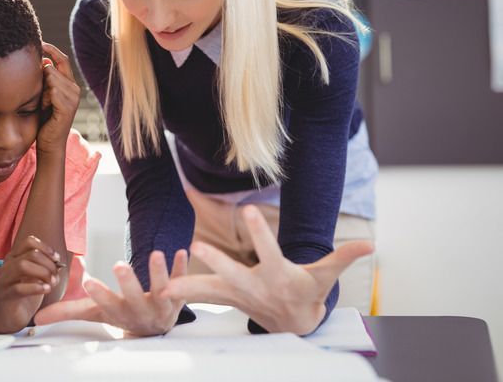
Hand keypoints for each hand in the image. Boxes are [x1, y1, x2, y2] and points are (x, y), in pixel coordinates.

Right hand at [0, 235, 62, 330]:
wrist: (11, 315)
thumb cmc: (26, 293)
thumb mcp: (37, 276)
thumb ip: (46, 267)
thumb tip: (60, 264)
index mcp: (15, 257)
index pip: (29, 241)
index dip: (46, 248)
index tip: (57, 259)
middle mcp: (7, 265)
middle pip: (31, 254)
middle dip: (49, 264)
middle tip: (56, 277)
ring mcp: (4, 280)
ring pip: (23, 266)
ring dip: (43, 273)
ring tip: (52, 283)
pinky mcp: (5, 296)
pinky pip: (19, 288)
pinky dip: (36, 287)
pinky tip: (46, 289)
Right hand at [34, 249, 188, 336]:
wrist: (156, 328)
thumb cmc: (121, 314)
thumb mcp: (95, 314)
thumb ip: (68, 312)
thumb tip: (36, 320)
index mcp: (118, 313)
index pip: (106, 305)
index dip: (99, 295)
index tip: (89, 283)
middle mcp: (140, 311)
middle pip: (134, 297)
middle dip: (128, 283)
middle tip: (120, 265)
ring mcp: (162, 304)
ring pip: (161, 289)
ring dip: (158, 272)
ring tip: (155, 253)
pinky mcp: (179, 295)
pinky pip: (183, 281)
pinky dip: (182, 267)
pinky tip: (182, 251)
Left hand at [37, 42, 80, 153]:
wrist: (49, 142)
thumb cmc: (44, 119)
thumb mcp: (43, 94)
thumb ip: (45, 78)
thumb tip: (43, 59)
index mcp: (70, 84)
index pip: (62, 59)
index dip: (51, 49)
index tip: (40, 42)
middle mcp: (74, 88)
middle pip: (51, 68)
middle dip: (40, 81)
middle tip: (41, 99)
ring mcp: (73, 98)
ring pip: (50, 78)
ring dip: (42, 91)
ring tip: (44, 105)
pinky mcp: (68, 107)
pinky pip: (52, 91)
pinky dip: (44, 99)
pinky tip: (45, 110)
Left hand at [162, 205, 373, 335]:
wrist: (293, 325)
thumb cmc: (309, 294)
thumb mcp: (326, 276)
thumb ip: (344, 257)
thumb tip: (372, 244)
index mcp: (279, 277)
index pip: (270, 251)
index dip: (261, 232)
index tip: (251, 210)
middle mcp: (255, 288)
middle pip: (233, 273)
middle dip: (215, 261)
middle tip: (196, 245)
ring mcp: (238, 296)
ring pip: (211, 290)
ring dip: (189, 286)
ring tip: (165, 286)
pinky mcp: (226, 298)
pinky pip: (203, 295)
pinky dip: (185, 291)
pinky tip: (163, 289)